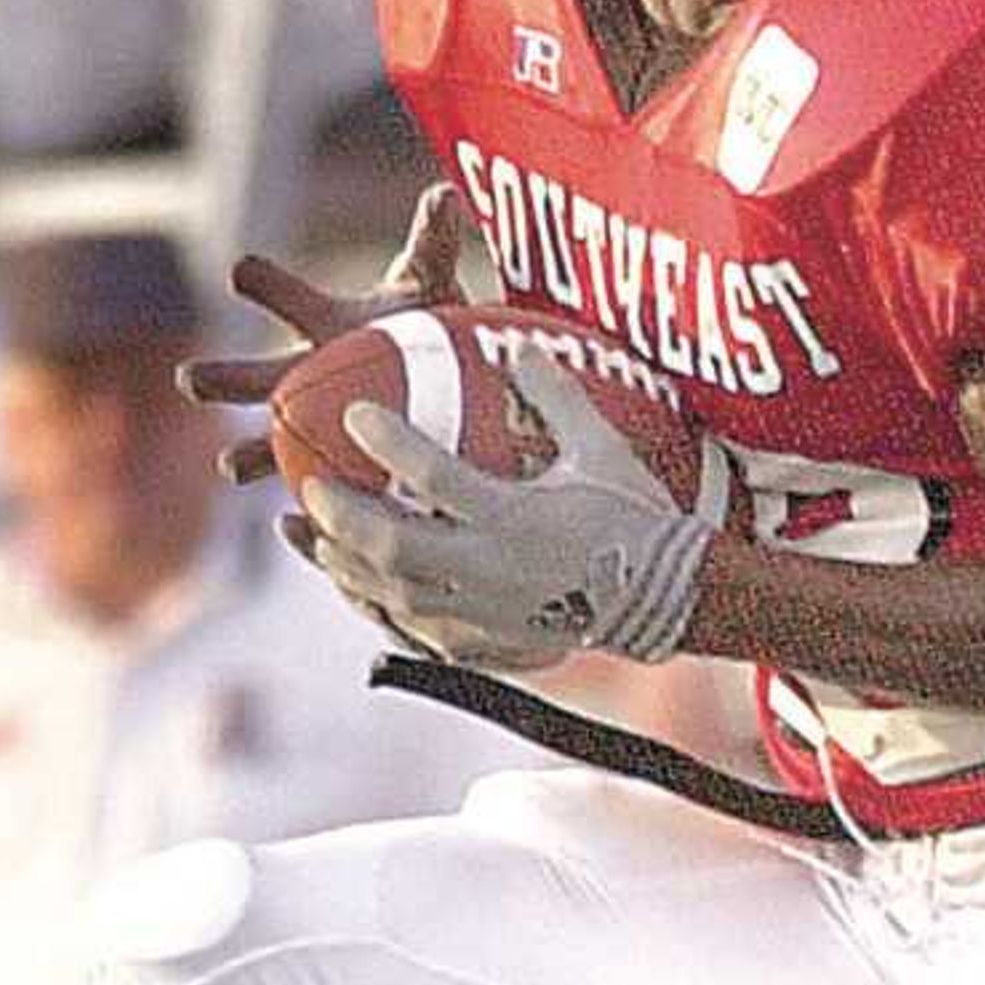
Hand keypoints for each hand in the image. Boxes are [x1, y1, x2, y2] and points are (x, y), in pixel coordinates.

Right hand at [188, 184, 476, 487]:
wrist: (446, 378)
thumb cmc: (429, 322)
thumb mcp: (431, 283)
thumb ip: (434, 242)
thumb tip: (444, 193)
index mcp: (323, 323)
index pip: (284, 295)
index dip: (263, 282)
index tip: (240, 269)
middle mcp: (304, 371)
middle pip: (253, 374)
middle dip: (220, 377)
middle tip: (188, 379)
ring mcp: (313, 420)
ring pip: (270, 440)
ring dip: (249, 454)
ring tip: (227, 468)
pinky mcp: (333, 461)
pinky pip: (316, 482)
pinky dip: (312, 498)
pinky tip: (305, 520)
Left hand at [304, 346, 717, 670]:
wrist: (672, 597)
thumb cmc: (640, 517)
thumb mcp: (605, 449)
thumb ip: (557, 396)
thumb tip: (517, 342)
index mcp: (517, 517)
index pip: (433, 477)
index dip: (388, 443)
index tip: (357, 414)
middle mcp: (492, 569)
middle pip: (393, 546)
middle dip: (342, 515)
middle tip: (311, 485)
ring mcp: (484, 612)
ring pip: (393, 594)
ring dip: (345, 565)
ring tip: (315, 537)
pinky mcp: (487, 642)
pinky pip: (416, 630)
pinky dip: (379, 607)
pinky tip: (359, 587)